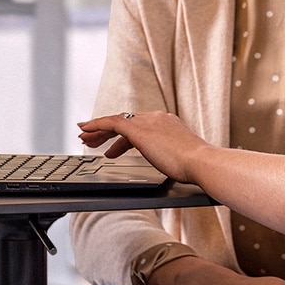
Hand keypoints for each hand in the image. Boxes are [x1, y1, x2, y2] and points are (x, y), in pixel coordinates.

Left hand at [77, 110, 207, 182]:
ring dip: (98, 130)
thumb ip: (171, 156)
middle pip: (126, 121)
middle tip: (93, 139)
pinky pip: (111, 123)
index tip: (114, 144)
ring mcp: (147, 121)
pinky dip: (97, 125)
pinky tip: (86, 130)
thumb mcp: (181, 158)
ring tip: (85, 138)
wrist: (199, 161)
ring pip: (116, 121)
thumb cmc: (194, 166)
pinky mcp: (137, 129)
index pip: (140, 125)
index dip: (124, 135)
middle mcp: (157, 118)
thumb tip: (170, 164)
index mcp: (168, 123)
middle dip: (107, 131)